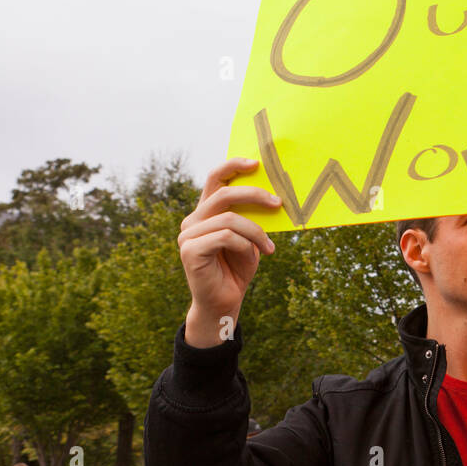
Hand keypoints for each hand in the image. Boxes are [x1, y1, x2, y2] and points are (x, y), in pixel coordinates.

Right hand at [178, 157, 281, 346]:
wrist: (224, 302)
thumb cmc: (237, 268)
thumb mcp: (249, 237)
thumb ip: (251, 216)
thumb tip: (272, 194)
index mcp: (206, 212)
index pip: (215, 178)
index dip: (233, 165)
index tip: (256, 162)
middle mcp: (193, 220)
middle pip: (223, 193)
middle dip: (254, 194)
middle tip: (278, 203)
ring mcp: (188, 235)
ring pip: (229, 218)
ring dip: (255, 232)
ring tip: (268, 247)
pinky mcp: (189, 250)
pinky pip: (225, 237)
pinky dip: (244, 244)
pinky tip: (254, 256)